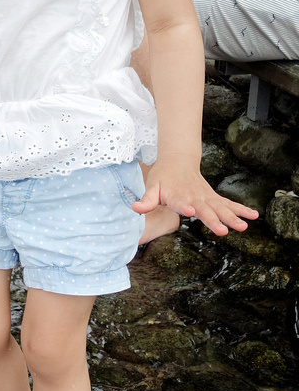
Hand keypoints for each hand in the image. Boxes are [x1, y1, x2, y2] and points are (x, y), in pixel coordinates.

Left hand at [132, 155, 257, 236]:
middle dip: (214, 220)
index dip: (185, 207)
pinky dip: (241, 209)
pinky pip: (229, 204)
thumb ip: (146, 200)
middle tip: (224, 230)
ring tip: (244, 226)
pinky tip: (254, 215)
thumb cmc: (163, 176)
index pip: (181, 202)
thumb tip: (135, 209)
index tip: (191, 212)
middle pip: (205, 209)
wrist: (178, 160)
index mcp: (178, 195)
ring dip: (232, 217)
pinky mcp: (213, 198)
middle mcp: (194, 197)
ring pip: (220, 208)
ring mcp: (206, 197)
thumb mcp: (151, 186)